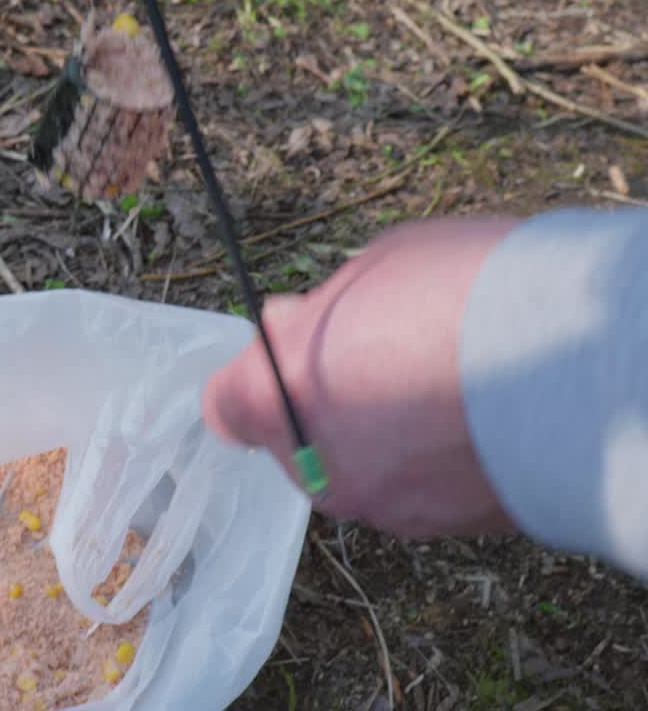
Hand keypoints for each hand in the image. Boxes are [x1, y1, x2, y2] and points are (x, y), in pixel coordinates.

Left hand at [202, 216, 523, 537]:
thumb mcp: (369, 270)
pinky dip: (424, 465)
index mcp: (273, 393)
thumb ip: (317, 313)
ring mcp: (373, 503)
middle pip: (291, 438)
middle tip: (377, 358)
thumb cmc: (463, 295)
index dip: (257, 374)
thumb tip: (290, 325)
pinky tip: (469, 423)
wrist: (573, 363)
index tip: (291, 350)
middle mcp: (310, 462)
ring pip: (352, 468)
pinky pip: (408, 491)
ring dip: (376, 438)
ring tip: (439, 389)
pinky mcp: (431, 529)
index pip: (225, 405)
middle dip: (320, 402)